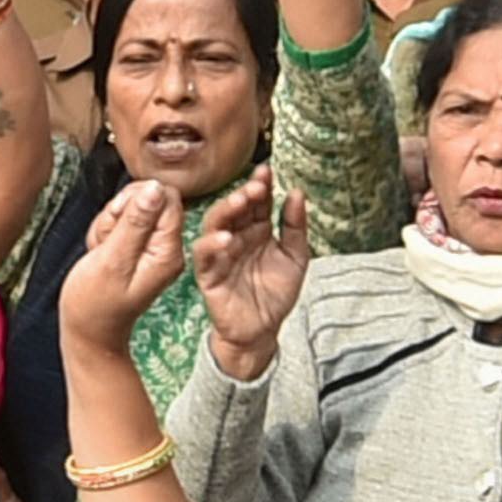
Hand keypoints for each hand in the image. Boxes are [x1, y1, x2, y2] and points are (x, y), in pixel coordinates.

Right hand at [58, 179, 188, 361]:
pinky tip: (100, 252)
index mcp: (169, 251)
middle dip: (120, 211)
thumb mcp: (112, 260)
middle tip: (107, 241)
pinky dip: (105, 232)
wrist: (87, 330)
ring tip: (101, 251)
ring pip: (130, 207)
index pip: (166, 198)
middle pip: (148, 198)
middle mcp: (167, 247)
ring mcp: (152, 247)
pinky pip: (120, 221)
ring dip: (108, 223)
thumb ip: (134, 222)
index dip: (137, 200)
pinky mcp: (137, 247)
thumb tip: (154, 187)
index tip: (118, 221)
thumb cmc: (95, 303)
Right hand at [187, 177, 308, 380]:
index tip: (267, 170)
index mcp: (256, 229)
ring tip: (239, 201)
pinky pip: (204, 256)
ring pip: (214, 225)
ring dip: (225, 211)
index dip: (260, 184)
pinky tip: (226, 238)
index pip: (256, 201)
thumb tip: (297, 193)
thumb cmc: (275, 293)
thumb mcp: (295, 257)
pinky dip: (212, 245)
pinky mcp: (208, 274)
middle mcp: (236, 236)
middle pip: (233, 208)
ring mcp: (220, 254)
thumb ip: (295, 227)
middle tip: (255, 185)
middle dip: (243, 193)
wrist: (263, 331)